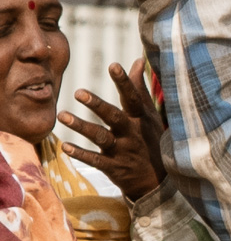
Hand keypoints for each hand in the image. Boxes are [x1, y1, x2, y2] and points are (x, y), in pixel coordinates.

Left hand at [60, 61, 167, 201]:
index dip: (124, 82)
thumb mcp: (149, 115)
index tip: (114, 66)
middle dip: (98, 105)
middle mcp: (132, 133)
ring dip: (82, 127)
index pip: (133, 97)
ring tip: (63, 116)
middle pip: (115, 117)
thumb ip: (140, 88)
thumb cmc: (150, 140)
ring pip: (101, 138)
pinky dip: (81, 154)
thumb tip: (138, 60)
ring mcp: (123, 151)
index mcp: (141, 119)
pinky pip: (96, 160)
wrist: (158, 180)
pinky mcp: (114, 167)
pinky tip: (65, 147)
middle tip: (78, 92)